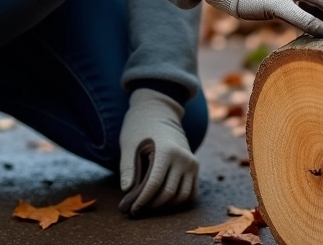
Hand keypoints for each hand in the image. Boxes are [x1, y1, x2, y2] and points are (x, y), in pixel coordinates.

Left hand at [118, 88, 198, 216]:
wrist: (158, 112)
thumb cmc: (140, 128)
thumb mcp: (129, 144)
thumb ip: (128, 168)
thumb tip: (127, 192)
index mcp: (167, 150)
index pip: (155, 185)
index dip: (142, 200)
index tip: (132, 210)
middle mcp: (183, 157)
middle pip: (168, 193)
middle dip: (151, 205)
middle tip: (137, 210)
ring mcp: (192, 162)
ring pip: (182, 196)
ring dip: (165, 205)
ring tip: (149, 205)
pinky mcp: (195, 166)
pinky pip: (191, 192)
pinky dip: (178, 200)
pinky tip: (163, 201)